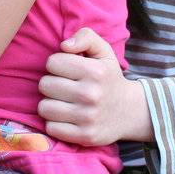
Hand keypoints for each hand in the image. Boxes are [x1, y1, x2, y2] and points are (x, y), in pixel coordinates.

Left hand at [37, 27, 152, 145]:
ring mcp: (87, 117)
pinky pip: (51, 128)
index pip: (52, 62)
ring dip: (50, 104)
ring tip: (63, 102)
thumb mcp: (103, 51)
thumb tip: (64, 45)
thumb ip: (86, 36)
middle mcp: (91, 94)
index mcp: (95, 71)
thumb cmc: (108, 77)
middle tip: (64, 87)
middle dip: (52, 84)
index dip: (57, 64)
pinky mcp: (84, 136)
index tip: (67, 70)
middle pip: (45, 85)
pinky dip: (55, 123)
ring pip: (44, 108)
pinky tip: (66, 117)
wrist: (129, 111)